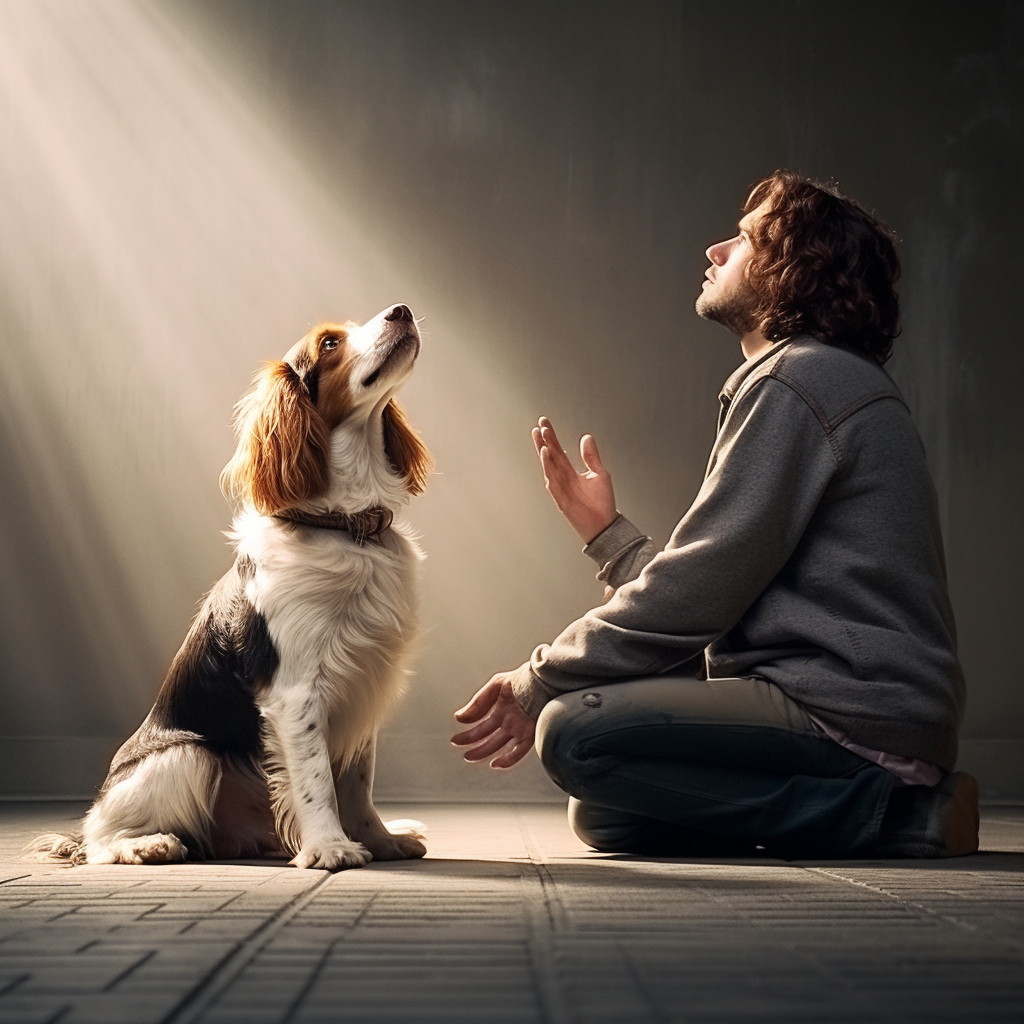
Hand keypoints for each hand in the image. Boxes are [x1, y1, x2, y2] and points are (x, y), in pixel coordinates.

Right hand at [451, 674, 535, 769]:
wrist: (542, 678)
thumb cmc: (520, 679)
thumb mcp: (495, 686)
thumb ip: (478, 703)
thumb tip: (459, 717)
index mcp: (501, 711)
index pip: (482, 728)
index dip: (468, 735)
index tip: (456, 740)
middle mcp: (509, 723)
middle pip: (490, 739)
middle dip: (475, 747)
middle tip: (463, 754)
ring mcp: (519, 729)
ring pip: (500, 745)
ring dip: (485, 752)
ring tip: (470, 757)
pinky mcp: (530, 733)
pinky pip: (519, 750)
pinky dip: (508, 759)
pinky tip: (495, 763)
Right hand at [532, 417, 615, 543]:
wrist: (604, 524)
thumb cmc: (601, 502)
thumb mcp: (599, 473)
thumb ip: (591, 456)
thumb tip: (586, 437)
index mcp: (569, 471)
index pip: (557, 450)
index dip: (550, 436)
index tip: (543, 422)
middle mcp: (562, 478)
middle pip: (550, 455)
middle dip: (544, 440)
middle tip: (539, 425)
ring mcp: (560, 487)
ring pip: (549, 466)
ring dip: (544, 451)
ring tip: (541, 436)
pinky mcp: (560, 496)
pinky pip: (552, 479)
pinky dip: (548, 466)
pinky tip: (546, 454)